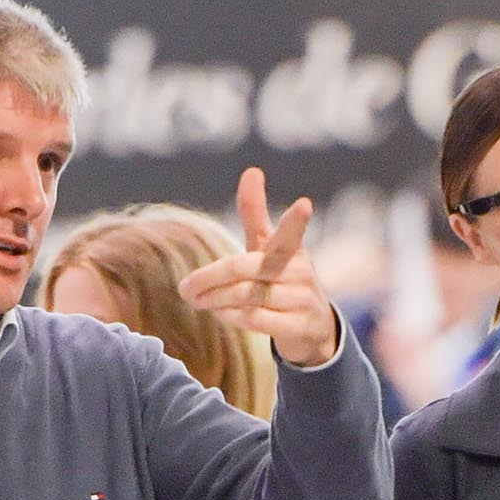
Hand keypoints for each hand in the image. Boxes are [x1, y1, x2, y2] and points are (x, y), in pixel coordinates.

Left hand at [176, 167, 339, 368]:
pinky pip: (255, 319)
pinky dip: (231, 316)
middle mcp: (299, 272)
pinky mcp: (297, 327)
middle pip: (246, 268)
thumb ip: (255, 212)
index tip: (304, 205)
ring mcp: (300, 300)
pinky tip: (218, 312)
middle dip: (210, 277)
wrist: (315, 328)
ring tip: (195, 299)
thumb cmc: (283, 278)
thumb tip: (252, 170)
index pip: (291, 232)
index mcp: (291, 248)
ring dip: (216, 298)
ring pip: (247, 295)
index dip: (296, 219)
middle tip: (185, 286)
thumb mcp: (270, 245)